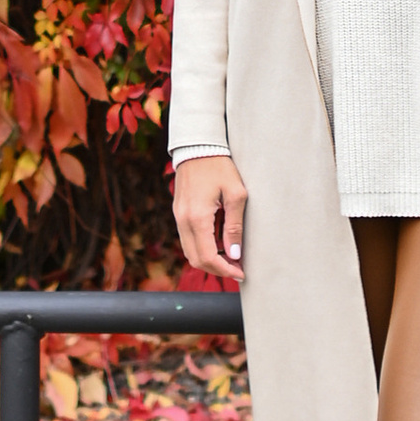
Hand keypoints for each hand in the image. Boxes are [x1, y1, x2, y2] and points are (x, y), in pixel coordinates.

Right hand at [173, 155, 246, 276]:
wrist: (198, 146)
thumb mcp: (235, 194)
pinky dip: (202, 247)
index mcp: (197, 217)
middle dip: (217, 270)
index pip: (208, 257)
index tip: (241, 273)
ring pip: (190, 251)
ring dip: (209, 260)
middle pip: (196, 259)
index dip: (225, 270)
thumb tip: (234, 254)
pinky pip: (187, 239)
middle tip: (237, 269)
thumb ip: (234, 226)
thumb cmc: (220, 166)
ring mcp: (178, 217)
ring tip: (231, 258)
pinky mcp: (178, 212)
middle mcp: (183, 220)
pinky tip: (219, 243)